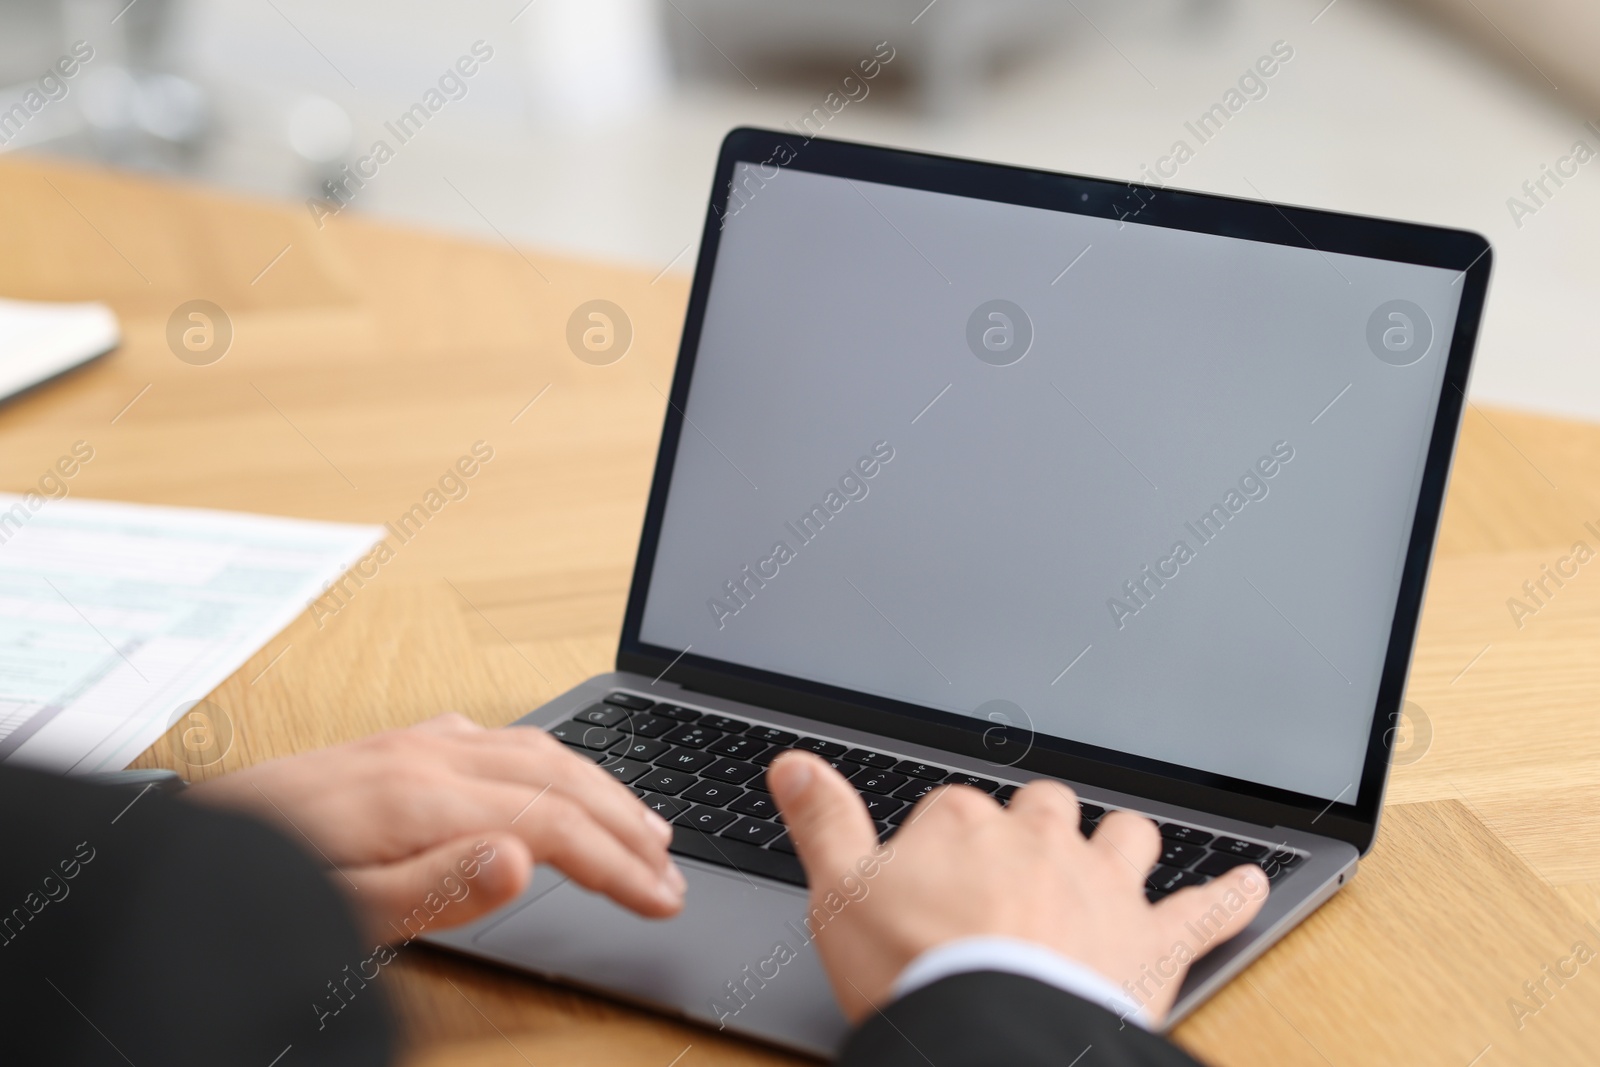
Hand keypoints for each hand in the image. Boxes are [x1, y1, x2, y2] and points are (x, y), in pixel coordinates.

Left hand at [188, 713, 683, 937]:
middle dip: (626, 823)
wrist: (175, 853)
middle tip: (673, 872)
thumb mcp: (338, 913)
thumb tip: (525, 856)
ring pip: (535, 749)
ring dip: (601, 785)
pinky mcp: (394, 747)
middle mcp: (424, 755)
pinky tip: (553, 778)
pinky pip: (498, 738)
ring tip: (645, 824)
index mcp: (419, 795)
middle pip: (557, 777)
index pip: (551, 824)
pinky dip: (550, 760)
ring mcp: (410, 743)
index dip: (617, 864)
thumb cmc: (254, 890)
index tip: (663, 899)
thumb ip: (434, 886)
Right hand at [768, 751, 1266, 1023]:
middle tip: (1022, 859)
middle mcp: (1039, 839)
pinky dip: (1231, 895)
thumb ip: (822, 821)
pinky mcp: (1152, 940)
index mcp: (963, 825)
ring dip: (1122, 841)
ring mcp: (1101, 885)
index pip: (952, 808)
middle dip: (1037, 826)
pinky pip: (1207, 908)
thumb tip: (793, 765)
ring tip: (1120, 850)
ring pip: (1124, 837)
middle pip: (1043, 808)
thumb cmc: (914, 970)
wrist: (990, 1033)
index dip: (943, 840)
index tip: (931, 869)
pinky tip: (1250, 882)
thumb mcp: (838, 893)